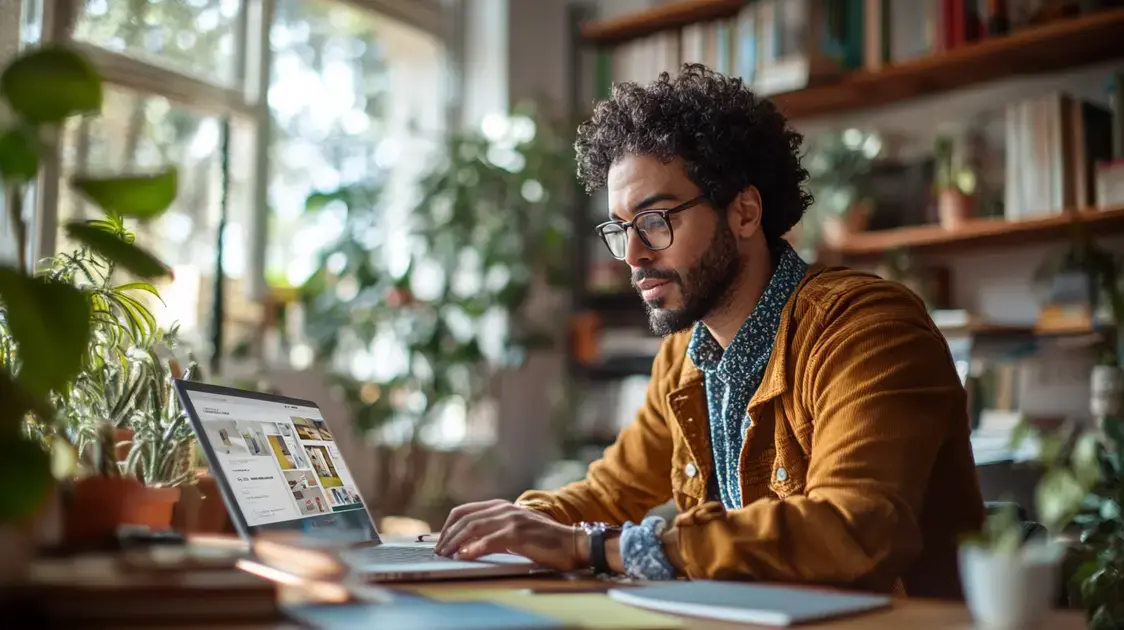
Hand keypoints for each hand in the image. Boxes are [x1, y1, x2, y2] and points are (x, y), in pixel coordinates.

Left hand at [435, 499, 585, 571]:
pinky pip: (489, 540)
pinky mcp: (518, 533)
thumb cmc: (544, 541)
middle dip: (447, 536)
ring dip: (455, 542)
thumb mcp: (515, 532)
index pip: (465, 511)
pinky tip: (464, 556)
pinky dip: (473, 548)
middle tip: (438, 551)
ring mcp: (511, 519)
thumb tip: (467, 545)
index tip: (439, 540)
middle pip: (465, 519)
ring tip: (445, 554)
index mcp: (501, 506)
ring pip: (473, 527)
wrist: (571, 543)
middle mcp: (504, 509)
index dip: (448, 526)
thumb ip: (494, 532)